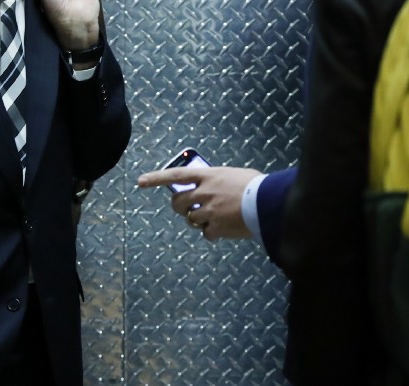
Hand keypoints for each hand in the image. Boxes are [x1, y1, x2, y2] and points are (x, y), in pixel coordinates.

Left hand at [137, 166, 261, 240]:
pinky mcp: (216, 227)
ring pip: (190, 219)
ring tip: (214, 218)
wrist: (267, 203)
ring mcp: (208, 211)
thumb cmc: (255, 185)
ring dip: (197, 220)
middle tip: (187, 208)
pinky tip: (224, 228)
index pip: (176, 175)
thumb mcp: (233, 174)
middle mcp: (204, 192)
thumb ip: (217, 180)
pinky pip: (206, 233)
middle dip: (179, 206)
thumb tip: (210, 187)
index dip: (156, 178)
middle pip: (178, 201)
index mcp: (208, 175)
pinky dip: (213, 233)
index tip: (140, 181)